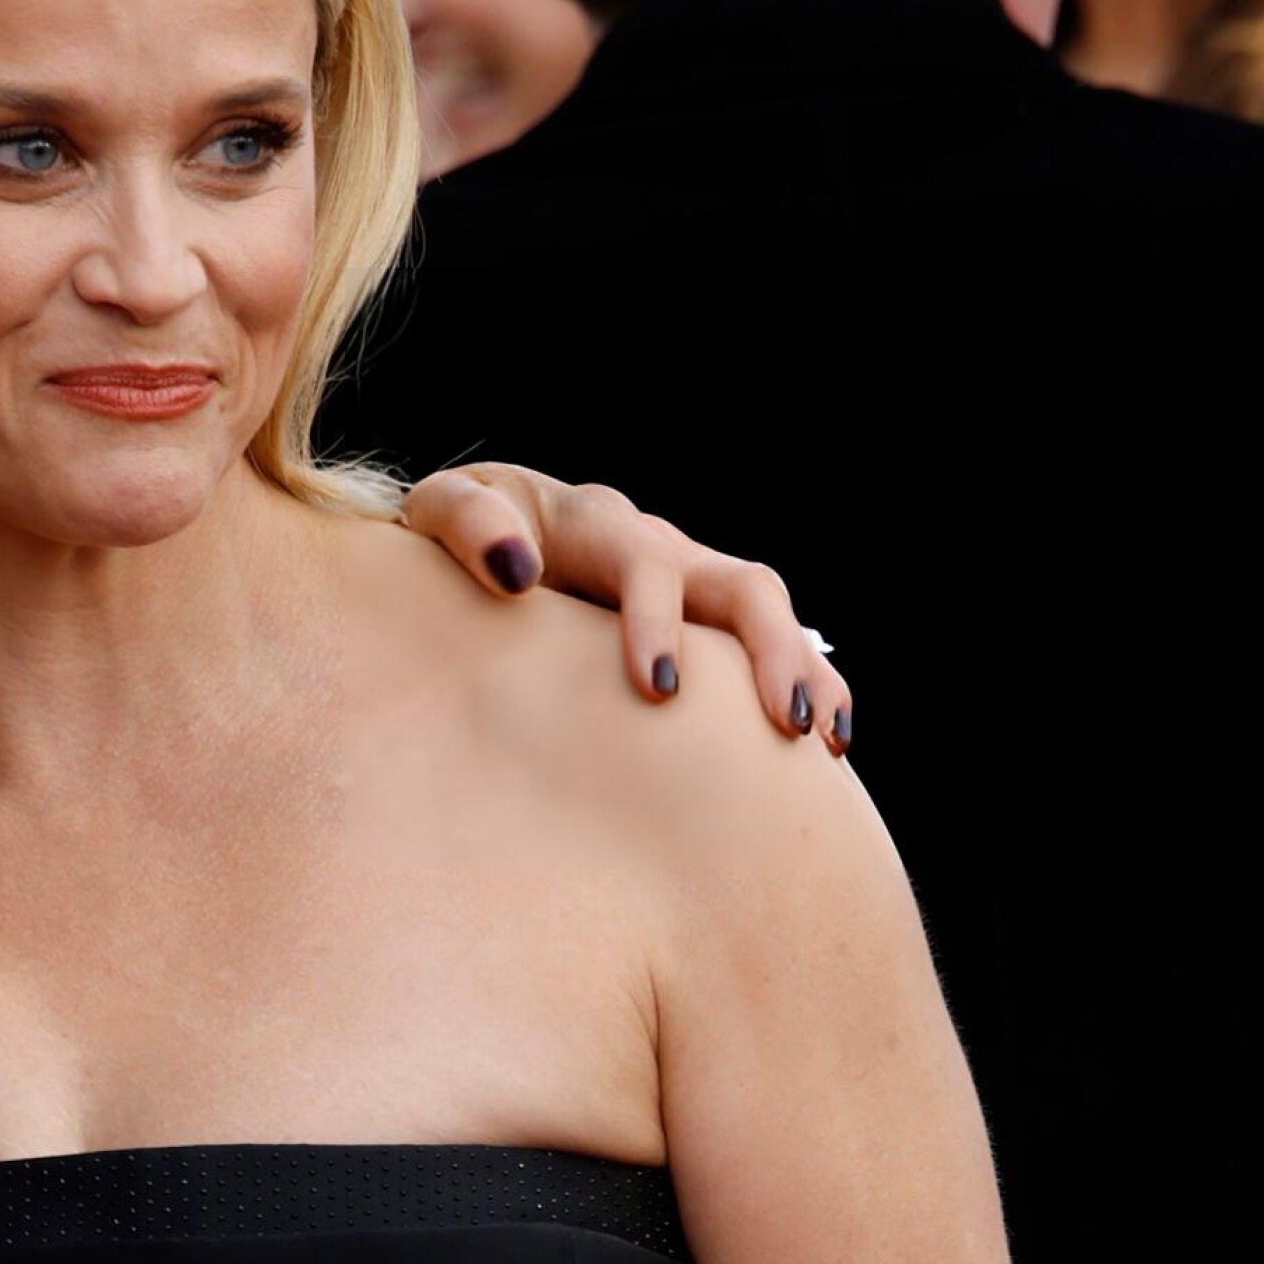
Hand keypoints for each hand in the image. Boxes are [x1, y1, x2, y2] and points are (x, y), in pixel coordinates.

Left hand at [402, 464, 852, 755]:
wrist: (475, 542)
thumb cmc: (454, 538)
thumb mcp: (440, 511)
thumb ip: (467, 526)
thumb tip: (517, 572)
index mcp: (595, 522)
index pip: (645, 563)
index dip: (657, 620)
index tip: (658, 689)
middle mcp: (659, 549)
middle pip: (741, 584)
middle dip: (768, 651)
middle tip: (780, 723)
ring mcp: (691, 586)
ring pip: (770, 617)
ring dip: (804, 673)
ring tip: (821, 742)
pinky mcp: (702, 627)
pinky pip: (771, 650)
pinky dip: (807, 688)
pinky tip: (822, 752)